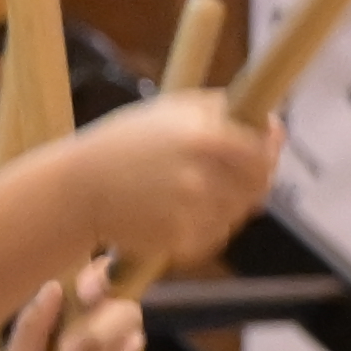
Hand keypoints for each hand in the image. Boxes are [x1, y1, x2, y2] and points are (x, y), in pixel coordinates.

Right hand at [58, 96, 277, 268]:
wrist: (78, 189)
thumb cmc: (124, 143)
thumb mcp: (170, 110)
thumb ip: (222, 110)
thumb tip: (272, 124)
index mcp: (204, 137)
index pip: (261, 153)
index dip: (267, 153)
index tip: (263, 151)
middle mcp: (202, 175)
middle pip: (256, 188)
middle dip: (251, 182)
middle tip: (229, 175)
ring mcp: (191, 212)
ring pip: (235, 215)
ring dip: (227, 206)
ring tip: (195, 193)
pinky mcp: (179, 240)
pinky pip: (212, 237)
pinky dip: (205, 228)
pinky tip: (182, 214)